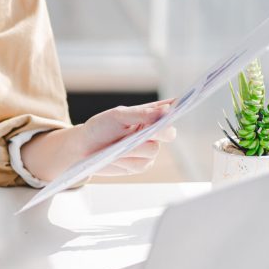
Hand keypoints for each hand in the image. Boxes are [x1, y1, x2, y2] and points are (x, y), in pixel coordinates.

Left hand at [19, 99, 177, 181]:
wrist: (82, 149)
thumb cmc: (99, 128)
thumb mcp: (117, 116)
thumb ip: (142, 114)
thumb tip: (167, 109)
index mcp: (150, 115)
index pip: (171, 110)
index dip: (181, 107)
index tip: (186, 103)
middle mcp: (153, 132)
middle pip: (168, 134)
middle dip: (156, 133)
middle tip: (143, 132)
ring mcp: (148, 150)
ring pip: (153, 151)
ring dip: (133, 149)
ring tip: (116, 147)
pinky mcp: (140, 165)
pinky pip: (141, 165)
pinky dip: (126, 161)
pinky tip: (114, 157)